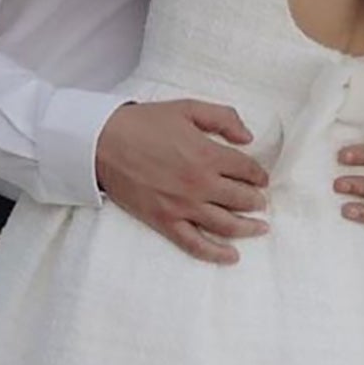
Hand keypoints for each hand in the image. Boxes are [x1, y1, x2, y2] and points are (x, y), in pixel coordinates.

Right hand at [97, 99, 270, 265]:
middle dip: (257, 201)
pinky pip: (195, 244)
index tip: (260, 178)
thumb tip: (248, 137)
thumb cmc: (143, 123)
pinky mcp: (165, 221)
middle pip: (242, 199)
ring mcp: (183, 206)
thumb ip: (223, 118)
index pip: (247, 170)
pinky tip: (232, 256)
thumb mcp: (187, 108)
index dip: (258, 175)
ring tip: (260, 228)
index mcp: (208, 155)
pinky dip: (216, 253)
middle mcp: (200, 184)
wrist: (102, 142)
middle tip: (261, 202)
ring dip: (248, 228)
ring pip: (226, 225)